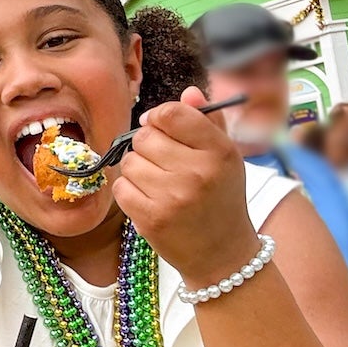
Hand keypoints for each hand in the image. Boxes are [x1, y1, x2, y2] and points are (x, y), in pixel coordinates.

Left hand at [113, 87, 256, 282]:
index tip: (159, 127)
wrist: (221, 254)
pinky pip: (121, 187)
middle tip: (162, 163)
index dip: (159, 117)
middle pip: (145, 136)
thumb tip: (188, 92)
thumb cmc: (220, 198)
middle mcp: (198, 171)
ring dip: (137, 170)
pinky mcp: (152, 218)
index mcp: (219, 150)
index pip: (172, 113)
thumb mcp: (226, 157)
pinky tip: (148, 199)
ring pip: (130, 161)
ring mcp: (174, 197)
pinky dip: (129, 191)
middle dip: (147, 146)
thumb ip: (207, 122)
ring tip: (157, 183)